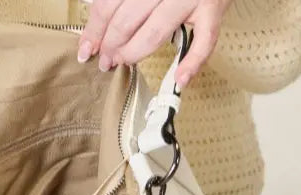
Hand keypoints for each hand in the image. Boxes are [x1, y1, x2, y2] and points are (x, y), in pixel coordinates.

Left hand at [77, 0, 231, 86]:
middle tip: (106, 60)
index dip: (94, 31)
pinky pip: (203, 42)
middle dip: (111, 45)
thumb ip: (121, 0)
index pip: (108, 4)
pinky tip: (179, 80)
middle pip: (126, 21)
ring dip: (134, 54)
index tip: (86, 50)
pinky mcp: (213, 10)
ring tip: (124, 63)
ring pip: (154, 33)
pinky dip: (191, 64)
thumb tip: (94, 30)